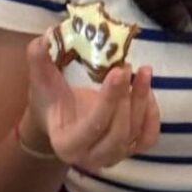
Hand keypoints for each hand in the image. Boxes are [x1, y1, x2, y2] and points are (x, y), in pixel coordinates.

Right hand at [21, 31, 160, 169]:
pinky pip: (149, 137)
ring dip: (142, 100)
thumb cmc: (49, 101)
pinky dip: (152, 115)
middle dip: (127, 98)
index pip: (93, 127)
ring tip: (143, 70)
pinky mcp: (129, 149)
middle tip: (127, 66)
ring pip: (136, 134)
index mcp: (67, 145)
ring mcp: (113, 156)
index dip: (109, 100)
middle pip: (118, 132)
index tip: (118, 71)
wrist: (58, 122)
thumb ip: (39, 60)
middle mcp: (92, 157)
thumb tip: (48, 35)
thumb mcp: (40, 81)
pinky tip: (147, 91)